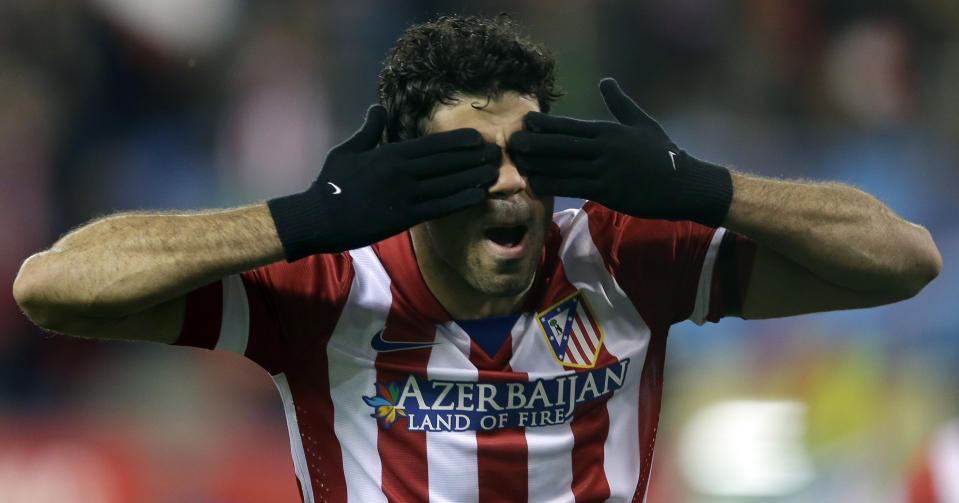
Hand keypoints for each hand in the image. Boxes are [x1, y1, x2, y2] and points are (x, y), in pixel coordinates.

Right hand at [268, 105, 500, 259]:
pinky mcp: (405, 218)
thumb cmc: (331, 183)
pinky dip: (461, 201)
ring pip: (448, 184)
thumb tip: (377, 108)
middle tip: (497, 154)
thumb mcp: (347, 150)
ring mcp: (406, 196)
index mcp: (390, 154)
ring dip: (474, 177)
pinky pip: (440, 208)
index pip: (433, 145)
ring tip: (494, 173)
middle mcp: (403, 173)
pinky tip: (478, 196)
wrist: (319, 217)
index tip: (478, 138)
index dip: (459, 142)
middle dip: (474, 157)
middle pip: (447, 163)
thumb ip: (368, 130)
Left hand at [508, 77, 730, 226]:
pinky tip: (536, 183)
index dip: (546, 125)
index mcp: (609, 132)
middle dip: (535, 144)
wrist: (683, 183)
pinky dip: (553, 184)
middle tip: (512, 142)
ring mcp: (605, 170)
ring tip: (518, 163)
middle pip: (562, 145)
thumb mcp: (642, 123)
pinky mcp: (608, 191)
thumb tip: (605, 80)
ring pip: (564, 166)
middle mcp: (604, 149)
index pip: (571, 126)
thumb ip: (620, 103)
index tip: (526, 122)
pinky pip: (574, 186)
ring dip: (538, 165)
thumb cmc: (663, 153)